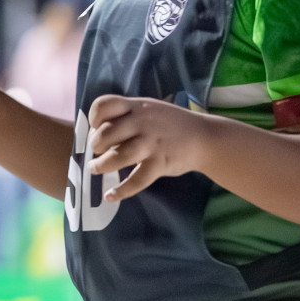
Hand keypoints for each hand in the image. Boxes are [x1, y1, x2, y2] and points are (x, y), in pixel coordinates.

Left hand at [86, 95, 208, 201]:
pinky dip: (121, 190)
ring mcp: (151, 143)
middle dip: (96, 145)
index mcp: (137, 106)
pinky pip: (137, 180)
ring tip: (95, 169)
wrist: (205, 137)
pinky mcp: (160, 163)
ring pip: (118, 156)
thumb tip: (96, 132)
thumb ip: (126, 116)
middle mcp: (142, 122)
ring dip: (101, 165)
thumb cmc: (170, 124)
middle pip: (106, 133)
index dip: (94, 117)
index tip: (95, 127)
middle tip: (97, 151)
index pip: (104, 105)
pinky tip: (109, 195)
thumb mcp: (148, 109)